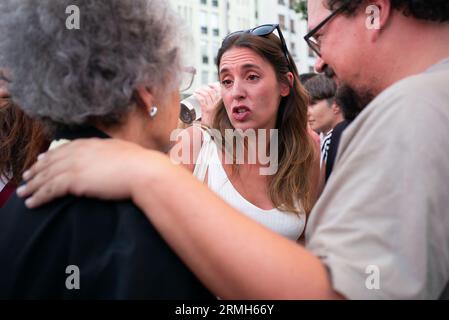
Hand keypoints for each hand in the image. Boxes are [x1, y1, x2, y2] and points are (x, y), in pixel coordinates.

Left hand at [17, 138, 170, 207]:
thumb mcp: (124, 152)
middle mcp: (80, 151)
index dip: (51, 154)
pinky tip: (32, 203)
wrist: (143, 171)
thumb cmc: (141, 164)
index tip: (41, 159)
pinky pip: (50, 189)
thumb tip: (113, 158)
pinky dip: (39, 196)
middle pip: (52, 161)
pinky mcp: (74, 180)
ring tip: (23, 193)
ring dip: (33, 185)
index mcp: (92, 143)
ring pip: (47, 175)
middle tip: (26, 177)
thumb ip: (112, 153)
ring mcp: (76, 164)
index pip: (65, 148)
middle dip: (37, 170)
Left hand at [194, 82, 220, 126]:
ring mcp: (213, 107)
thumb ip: (219, 109)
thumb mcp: (219, 115)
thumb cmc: (215, 125)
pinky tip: (195, 94)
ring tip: (197, 90)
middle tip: (203, 87)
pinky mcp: (207, 110)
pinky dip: (198, 95)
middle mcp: (219, 105)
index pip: (220, 92)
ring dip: (201, 90)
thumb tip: (216, 102)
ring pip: (207, 94)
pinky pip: (202, 99)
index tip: (212, 85)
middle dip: (207, 87)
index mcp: (223, 105)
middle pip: (213, 91)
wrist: (212, 132)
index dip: (215, 86)